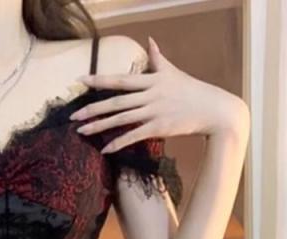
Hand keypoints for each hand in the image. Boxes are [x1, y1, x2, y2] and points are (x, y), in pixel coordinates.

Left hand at [69, 36, 249, 152]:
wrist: (213, 109)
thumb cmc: (193, 90)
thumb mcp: (173, 72)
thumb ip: (158, 58)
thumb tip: (150, 40)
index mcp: (152, 80)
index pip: (120, 79)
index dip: (99, 79)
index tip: (80, 81)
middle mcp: (150, 95)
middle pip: (116, 101)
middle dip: (92, 108)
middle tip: (73, 116)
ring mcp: (154, 112)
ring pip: (121, 119)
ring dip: (99, 126)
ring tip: (81, 132)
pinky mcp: (159, 128)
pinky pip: (134, 136)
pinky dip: (118, 143)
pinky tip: (104, 150)